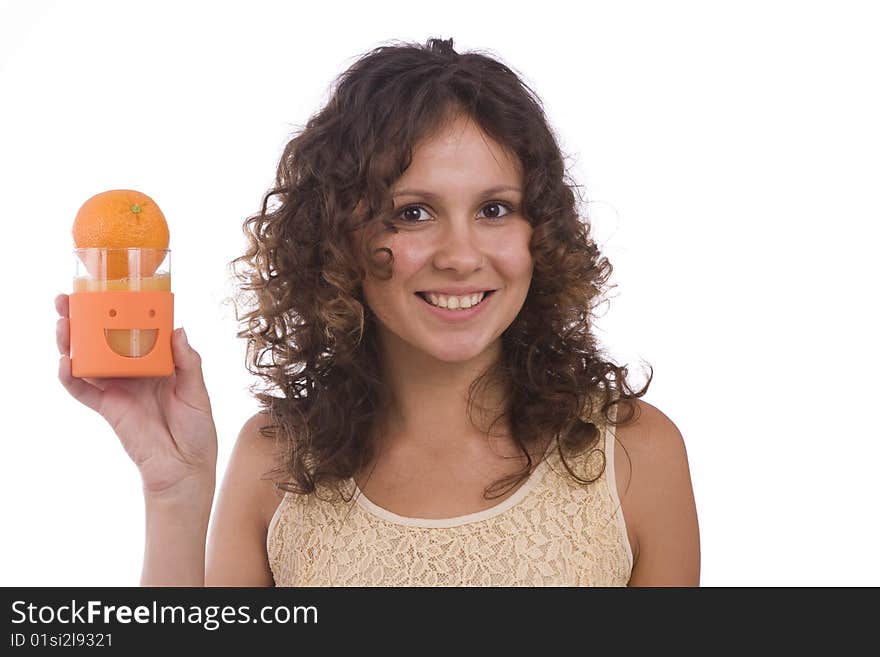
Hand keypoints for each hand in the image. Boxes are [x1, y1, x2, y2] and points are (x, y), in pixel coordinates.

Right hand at [55, 293, 217, 497]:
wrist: (184, 468)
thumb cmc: (196, 430)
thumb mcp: (197, 391)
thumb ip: (188, 362)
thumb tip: (178, 329)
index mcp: (157, 363)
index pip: (133, 330)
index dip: (118, 311)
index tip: (108, 290)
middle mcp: (134, 372)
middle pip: (102, 340)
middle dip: (83, 319)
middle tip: (67, 300)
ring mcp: (118, 389)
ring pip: (87, 360)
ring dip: (71, 342)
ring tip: (62, 323)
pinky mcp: (108, 408)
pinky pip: (83, 391)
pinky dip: (70, 377)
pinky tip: (65, 362)